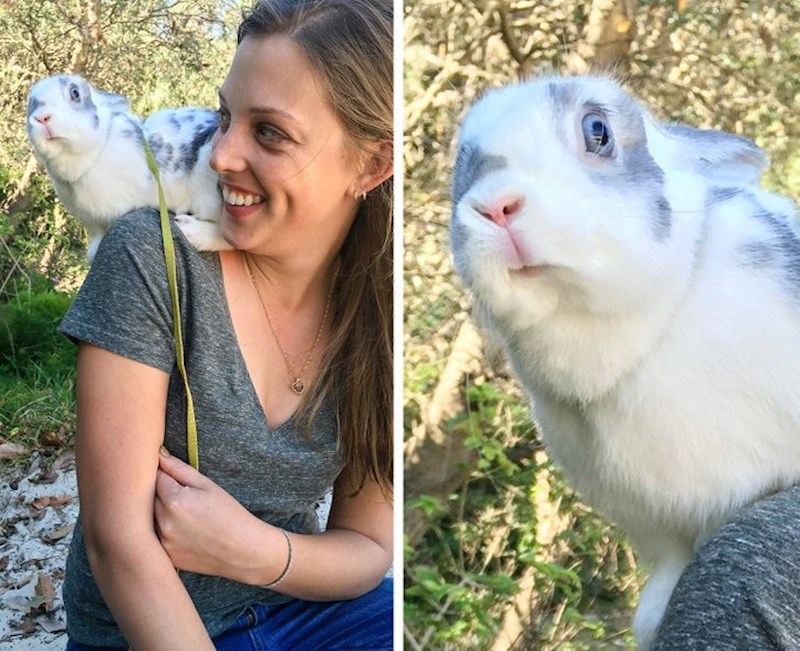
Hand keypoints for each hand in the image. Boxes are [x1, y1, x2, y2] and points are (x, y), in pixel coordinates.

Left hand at [154, 449, 265, 582]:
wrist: (243, 551)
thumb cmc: (229, 514)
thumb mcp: (208, 486)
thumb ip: (179, 469)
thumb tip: (158, 455)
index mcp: (175, 500)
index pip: (155, 477)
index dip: (165, 475)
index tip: (175, 478)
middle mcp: (164, 522)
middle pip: (148, 498)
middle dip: (159, 493)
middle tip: (183, 497)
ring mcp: (163, 542)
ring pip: (149, 519)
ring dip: (159, 513)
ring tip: (185, 515)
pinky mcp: (166, 557)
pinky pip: (155, 538)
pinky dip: (163, 531)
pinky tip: (184, 531)